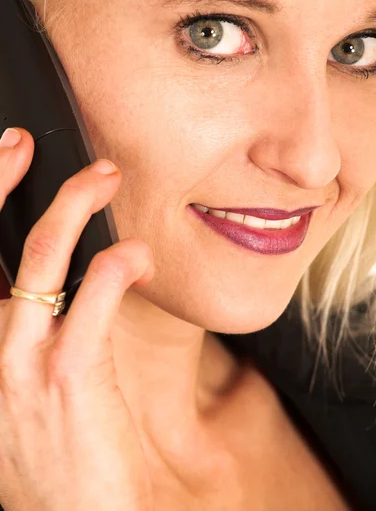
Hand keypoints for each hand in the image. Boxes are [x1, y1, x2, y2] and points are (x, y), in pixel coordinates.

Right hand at [0, 128, 153, 510]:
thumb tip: (44, 281)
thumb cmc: (53, 452)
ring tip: (105, 179)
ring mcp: (18, 360)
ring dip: (76, 204)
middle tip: (29, 144)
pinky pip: (94, 295)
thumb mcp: (15, 391)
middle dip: (3, 178)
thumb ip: (19, 334)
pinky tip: (140, 254)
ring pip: (43, 253)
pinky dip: (119, 262)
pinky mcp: (69, 375)